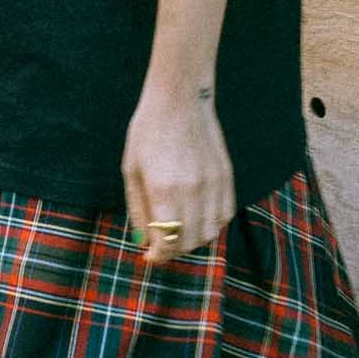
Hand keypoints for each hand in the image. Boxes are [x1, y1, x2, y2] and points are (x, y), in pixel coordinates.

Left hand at [122, 79, 235, 260]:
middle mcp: (193, 191)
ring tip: (178, 230)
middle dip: (173, 251)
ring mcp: (213, 184)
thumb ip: (138, 209)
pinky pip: (225, 215)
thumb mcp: (131, 171)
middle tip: (161, 245)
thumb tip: (143, 243)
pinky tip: (197, 218)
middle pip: (189, 241)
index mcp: (164, 190)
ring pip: (210, 232)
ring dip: (193, 240)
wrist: (180, 99)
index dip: (158, 257)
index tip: (149, 257)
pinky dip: (212, 225)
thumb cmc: (147, 132)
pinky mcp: (227, 177)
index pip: (167, 242)